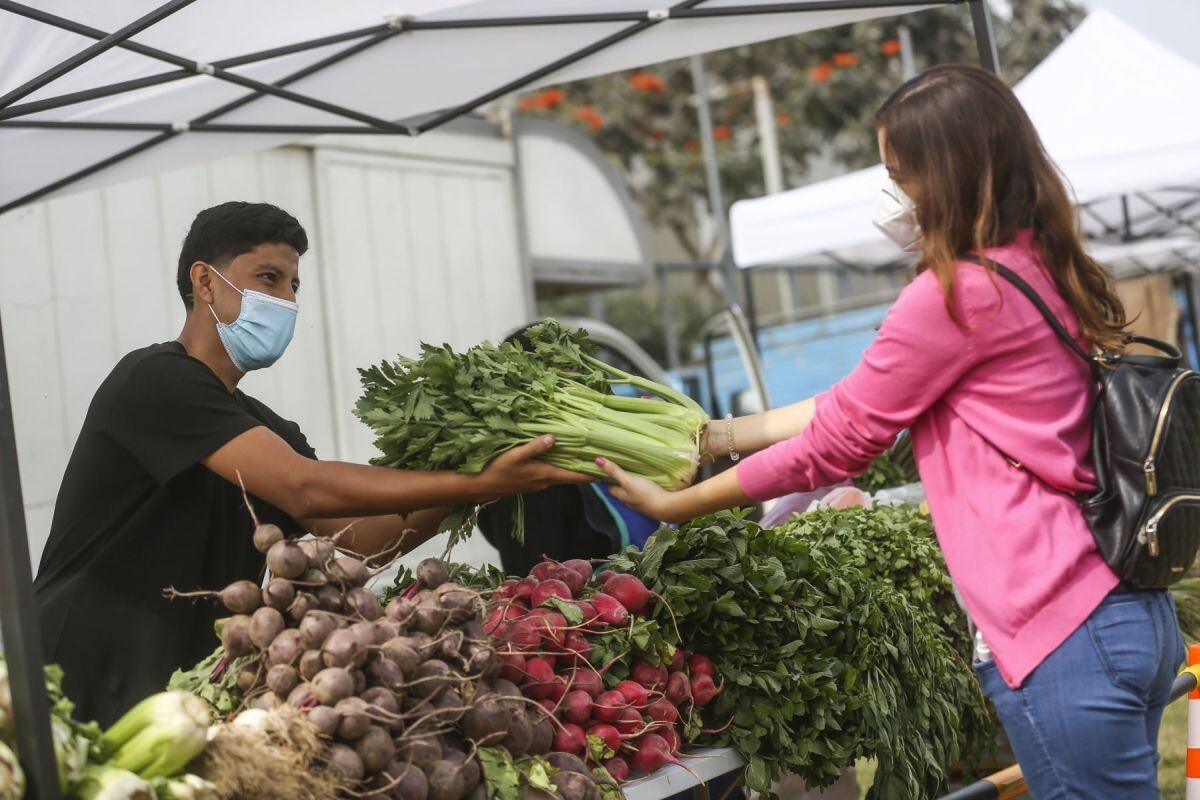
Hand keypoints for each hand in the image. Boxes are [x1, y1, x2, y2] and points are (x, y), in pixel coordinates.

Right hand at [471, 436, 590, 501]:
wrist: (479, 486)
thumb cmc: (496, 470)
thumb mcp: (515, 455)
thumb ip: (534, 447)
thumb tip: (554, 438)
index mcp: (544, 474)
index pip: (573, 476)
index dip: (591, 474)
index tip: (607, 471)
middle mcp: (544, 481)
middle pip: (570, 476)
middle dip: (586, 469)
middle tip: (601, 460)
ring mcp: (537, 482)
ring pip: (560, 474)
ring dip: (573, 467)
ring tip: (586, 456)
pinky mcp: (530, 480)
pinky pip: (550, 472)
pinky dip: (559, 466)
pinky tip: (560, 457)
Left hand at [594, 458, 690, 523]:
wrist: (667, 507)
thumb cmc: (645, 494)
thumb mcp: (628, 480)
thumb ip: (614, 471)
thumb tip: (597, 461)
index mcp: (622, 496)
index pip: (610, 487)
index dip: (607, 479)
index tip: (606, 468)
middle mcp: (630, 501)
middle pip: (621, 490)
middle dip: (620, 481)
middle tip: (621, 467)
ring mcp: (641, 502)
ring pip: (633, 492)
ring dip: (633, 484)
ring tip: (634, 472)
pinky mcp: (652, 501)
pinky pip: (645, 493)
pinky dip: (644, 487)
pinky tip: (648, 481)